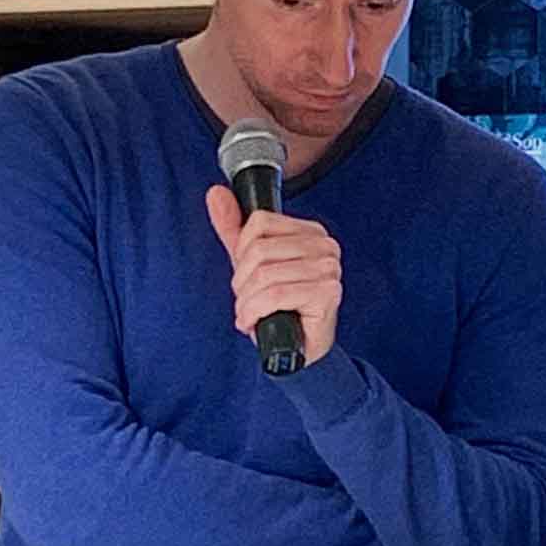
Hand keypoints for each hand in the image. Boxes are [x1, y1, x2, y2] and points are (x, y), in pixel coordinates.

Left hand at [206, 185, 341, 367]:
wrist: (298, 350)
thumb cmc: (280, 308)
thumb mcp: (250, 265)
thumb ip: (233, 229)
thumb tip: (215, 194)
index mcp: (310, 232)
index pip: (260, 223)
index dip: (242, 254)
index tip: (246, 276)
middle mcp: (325, 247)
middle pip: (260, 250)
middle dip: (242, 282)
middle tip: (246, 300)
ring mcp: (329, 269)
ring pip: (265, 274)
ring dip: (247, 301)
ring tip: (250, 314)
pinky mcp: (327, 292)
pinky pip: (276, 295)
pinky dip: (256, 311)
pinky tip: (254, 322)